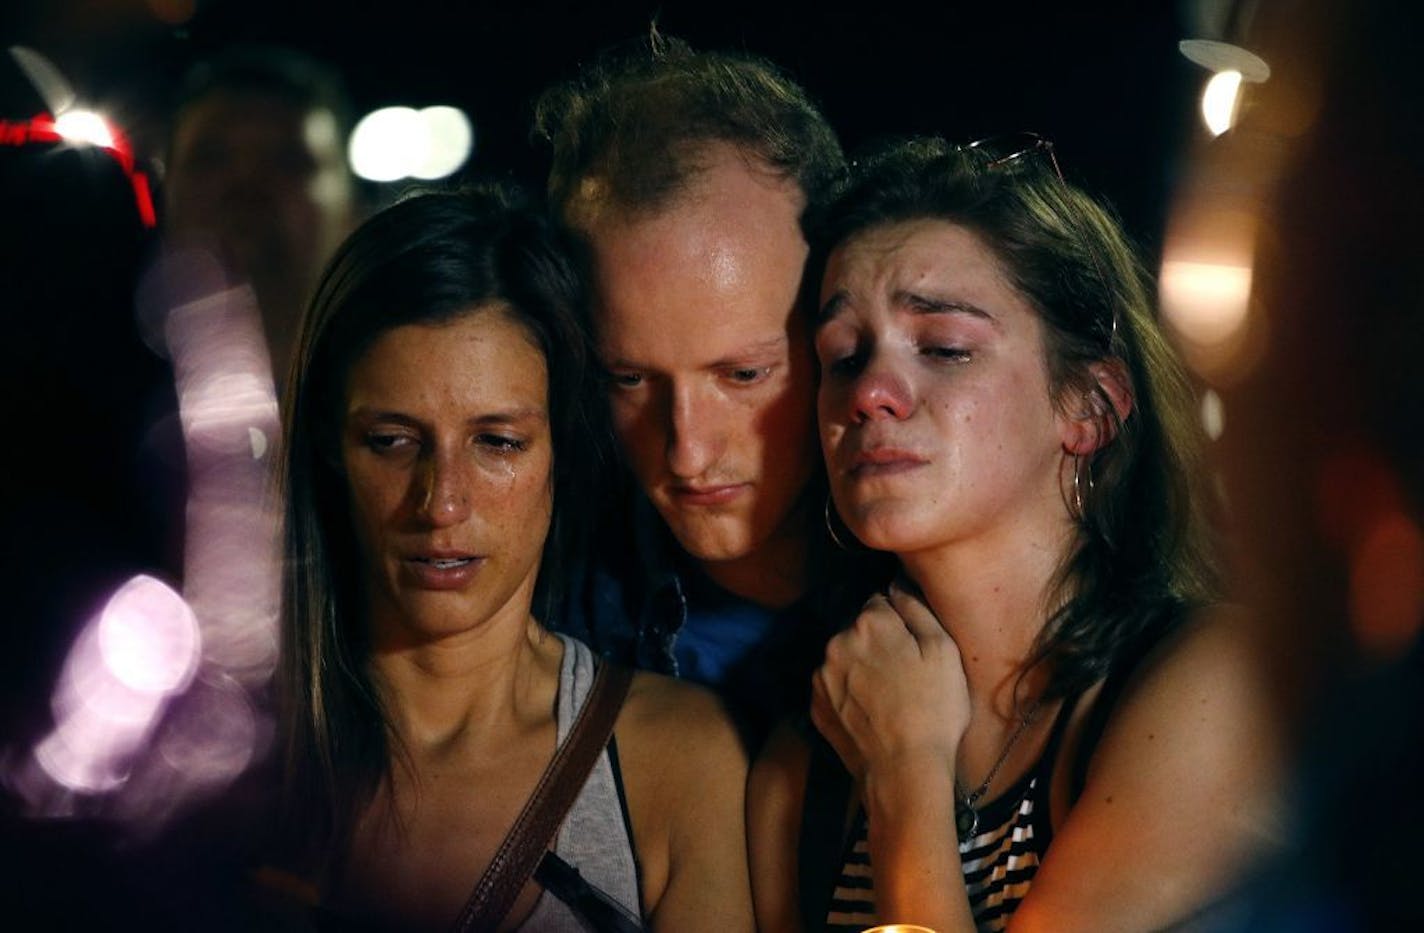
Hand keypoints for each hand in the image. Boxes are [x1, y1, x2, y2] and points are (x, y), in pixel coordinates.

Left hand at [810, 577, 970, 782]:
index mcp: (869, 622)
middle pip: (859, 630)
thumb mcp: (944, 651)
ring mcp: (822, 675)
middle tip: (905, 675)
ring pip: (844, 658)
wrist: (903, 771)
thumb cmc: (933, 711)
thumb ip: (916, 608)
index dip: (900, 622)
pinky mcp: (815, 704)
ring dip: (861, 668)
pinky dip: (849, 692)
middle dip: (879, 644)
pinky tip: (872, 712)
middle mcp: (837, 641)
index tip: (913, 646)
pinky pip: (834, 686)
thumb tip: (897, 584)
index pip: (880, 602)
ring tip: (889, 698)